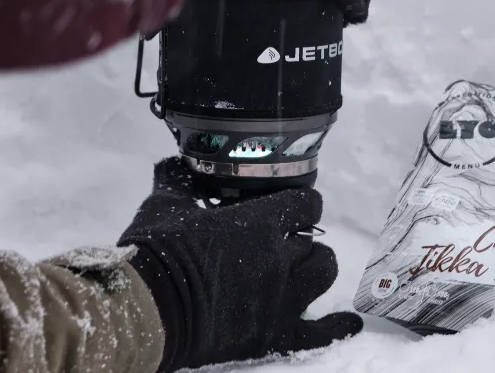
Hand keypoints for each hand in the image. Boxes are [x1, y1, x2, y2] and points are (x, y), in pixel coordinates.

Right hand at [118, 157, 362, 371]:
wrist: (146, 310)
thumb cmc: (155, 254)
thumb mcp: (163, 207)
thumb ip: (176, 180)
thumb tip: (174, 160)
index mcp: (257, 223)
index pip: (305, 203)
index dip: (301, 204)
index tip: (291, 207)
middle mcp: (279, 259)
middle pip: (314, 241)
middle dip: (301, 239)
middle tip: (282, 243)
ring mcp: (282, 300)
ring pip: (324, 273)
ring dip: (316, 268)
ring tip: (302, 270)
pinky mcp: (275, 335)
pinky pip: (321, 332)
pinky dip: (338, 326)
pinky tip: (348, 321)